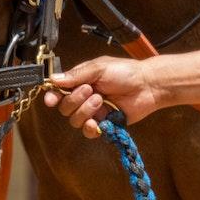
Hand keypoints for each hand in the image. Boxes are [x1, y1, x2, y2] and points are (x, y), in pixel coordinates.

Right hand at [42, 56, 160, 137]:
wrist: (147, 85)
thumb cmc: (126, 72)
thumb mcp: (99, 68)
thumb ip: (77, 75)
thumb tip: (54, 80)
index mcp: (81, 81)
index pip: (59, 91)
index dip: (52, 96)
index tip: (51, 99)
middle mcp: (84, 97)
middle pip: (64, 108)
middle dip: (74, 100)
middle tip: (90, 90)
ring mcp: (94, 111)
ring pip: (75, 120)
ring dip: (85, 111)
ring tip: (100, 100)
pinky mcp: (104, 123)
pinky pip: (89, 132)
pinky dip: (90, 128)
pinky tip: (97, 121)